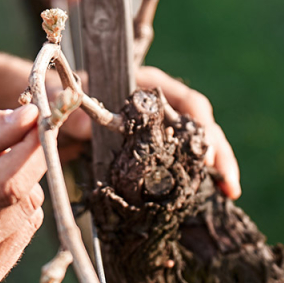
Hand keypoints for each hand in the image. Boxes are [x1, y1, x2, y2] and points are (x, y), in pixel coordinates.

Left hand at [55, 66, 240, 199]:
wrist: (54, 109)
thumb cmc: (62, 95)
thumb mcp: (64, 99)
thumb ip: (72, 111)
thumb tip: (84, 123)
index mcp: (145, 85)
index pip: (184, 98)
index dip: (199, 120)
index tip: (206, 144)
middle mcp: (158, 106)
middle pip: (200, 124)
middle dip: (218, 150)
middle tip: (228, 181)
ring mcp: (159, 129)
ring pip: (197, 144)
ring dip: (217, 166)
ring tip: (230, 192)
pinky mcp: (153, 151)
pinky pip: (181, 162)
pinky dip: (197, 178)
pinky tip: (213, 197)